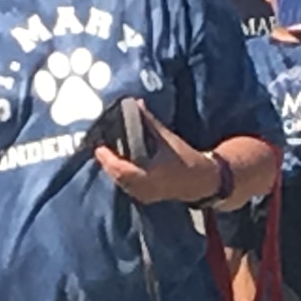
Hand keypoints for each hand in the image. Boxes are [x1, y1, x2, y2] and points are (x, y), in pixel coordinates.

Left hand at [94, 101, 218, 203]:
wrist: (201, 180)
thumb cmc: (186, 158)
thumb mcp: (168, 138)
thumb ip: (150, 122)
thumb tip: (136, 103)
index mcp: (150, 175)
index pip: (122, 170)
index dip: (108, 160)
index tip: (99, 147)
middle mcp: (145, 188)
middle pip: (117, 177)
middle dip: (107, 163)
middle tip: (100, 149)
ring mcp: (144, 195)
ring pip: (121, 183)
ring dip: (113, 170)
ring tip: (106, 155)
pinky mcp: (146, 197)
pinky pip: (127, 187)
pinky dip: (120, 176)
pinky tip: (118, 165)